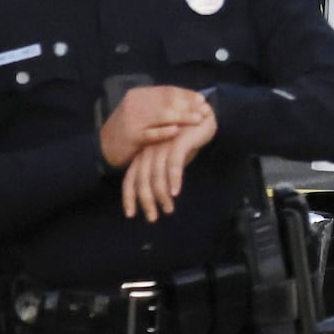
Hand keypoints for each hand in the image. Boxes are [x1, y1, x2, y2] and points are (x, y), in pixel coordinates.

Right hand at [98, 84, 211, 168]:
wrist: (102, 146)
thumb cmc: (128, 128)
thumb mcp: (140, 111)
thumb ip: (158, 105)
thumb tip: (187, 99)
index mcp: (138, 94)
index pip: (166, 91)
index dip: (186, 94)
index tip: (202, 99)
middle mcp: (134, 104)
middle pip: (167, 101)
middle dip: (188, 105)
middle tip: (205, 110)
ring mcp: (132, 120)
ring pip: (161, 116)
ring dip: (182, 117)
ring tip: (198, 119)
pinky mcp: (130, 137)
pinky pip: (149, 133)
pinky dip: (163, 131)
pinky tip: (177, 131)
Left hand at [119, 103, 219, 222]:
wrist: (203, 115)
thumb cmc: (187, 137)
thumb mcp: (171, 156)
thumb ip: (164, 171)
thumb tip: (162, 193)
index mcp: (145, 154)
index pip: (130, 178)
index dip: (129, 197)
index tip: (131, 214)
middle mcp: (150, 150)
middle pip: (141, 180)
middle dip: (146, 201)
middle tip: (153, 217)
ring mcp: (163, 145)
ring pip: (156, 175)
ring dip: (161, 195)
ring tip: (168, 209)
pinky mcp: (178, 142)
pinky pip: (173, 164)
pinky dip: (174, 179)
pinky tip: (176, 192)